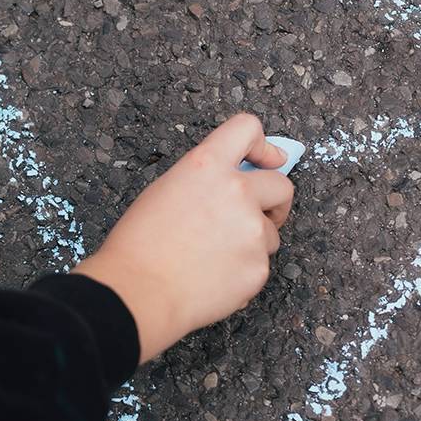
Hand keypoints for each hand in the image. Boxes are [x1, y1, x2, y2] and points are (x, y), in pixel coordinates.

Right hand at [72, 114, 294, 362]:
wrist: (139, 292)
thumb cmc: (139, 245)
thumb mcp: (165, 191)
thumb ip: (204, 181)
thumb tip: (233, 185)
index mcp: (206, 166)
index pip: (247, 128)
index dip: (262, 144)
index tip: (266, 161)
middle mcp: (236, 191)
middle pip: (281, 185)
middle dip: (275, 201)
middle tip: (260, 216)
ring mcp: (252, 231)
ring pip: (270, 233)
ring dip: (253, 242)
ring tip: (212, 258)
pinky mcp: (259, 267)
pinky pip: (260, 265)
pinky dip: (242, 271)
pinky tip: (212, 278)